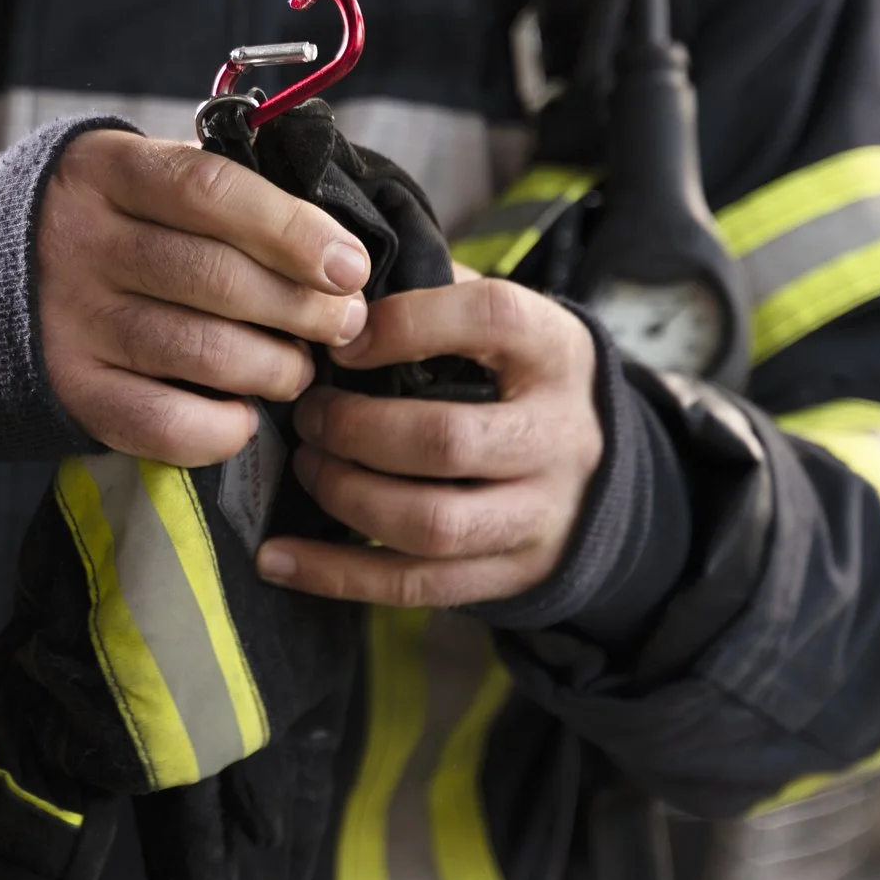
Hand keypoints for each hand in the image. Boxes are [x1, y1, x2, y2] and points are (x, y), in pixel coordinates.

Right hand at [39, 129, 371, 465]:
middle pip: (216, 278)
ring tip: (300, 369)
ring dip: (275, 368)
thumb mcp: (140, 179)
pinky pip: (163, 422)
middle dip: (303, 308)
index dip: (293, 230)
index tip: (350, 266)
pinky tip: (243, 415)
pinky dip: (221, 427)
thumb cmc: (106, 227)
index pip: (212, 191)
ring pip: (202, 352)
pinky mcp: (69, 390)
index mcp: (106, 170)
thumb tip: (334, 245)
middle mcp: (79, 242)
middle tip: (344, 325)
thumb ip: (220, 193)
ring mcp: (70, 321)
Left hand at [256, 279, 602, 605]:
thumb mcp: (505, 328)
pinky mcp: (510, 575)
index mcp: (556, 353)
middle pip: (448, 440)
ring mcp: (538, 517)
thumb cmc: (519, 381)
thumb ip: (434, 299)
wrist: (600, 476)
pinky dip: (336, 575)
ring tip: (308, 465)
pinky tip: (279, 557)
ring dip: (347, 496)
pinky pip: (414, 585)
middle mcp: (559, 438)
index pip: (491, 320)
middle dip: (356, 430)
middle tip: (310, 415)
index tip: (343, 342)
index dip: (407, 325)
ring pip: (431, 524)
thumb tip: (335, 295)